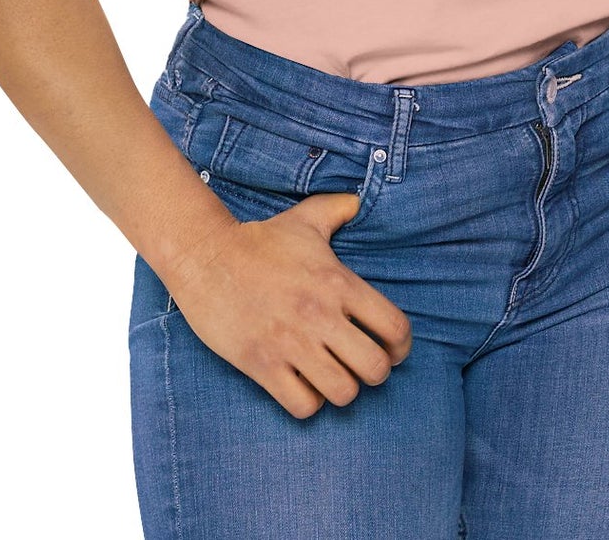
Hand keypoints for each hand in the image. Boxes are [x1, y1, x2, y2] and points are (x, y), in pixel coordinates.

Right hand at [162, 192, 411, 416]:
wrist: (207, 257)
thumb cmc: (261, 240)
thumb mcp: (307, 219)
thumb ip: (339, 209)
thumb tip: (358, 201)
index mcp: (340, 283)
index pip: (394, 327)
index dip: (401, 346)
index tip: (393, 349)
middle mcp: (321, 316)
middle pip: (375, 368)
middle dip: (375, 372)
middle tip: (362, 365)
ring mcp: (292, 343)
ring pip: (342, 392)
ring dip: (343, 389)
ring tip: (334, 376)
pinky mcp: (262, 365)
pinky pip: (303, 405)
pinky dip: (309, 402)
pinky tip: (303, 385)